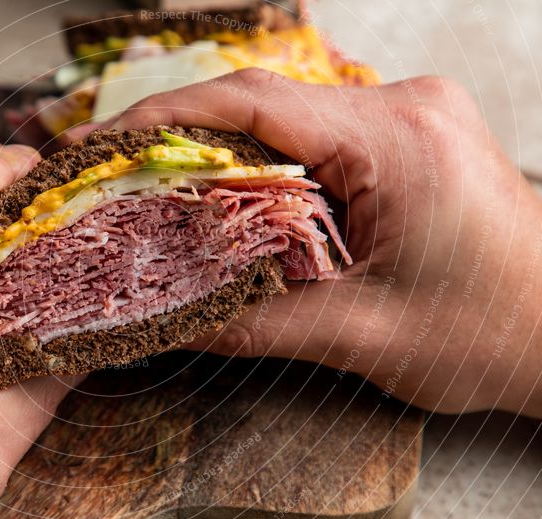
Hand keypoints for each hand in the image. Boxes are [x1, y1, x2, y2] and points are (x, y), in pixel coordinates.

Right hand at [111, 68, 541, 417]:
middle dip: (182, 136)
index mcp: (398, 143)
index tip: (108, 142)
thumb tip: (174, 321)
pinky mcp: (405, 138)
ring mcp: (408, 117)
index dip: (168, 117)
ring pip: (285, 117)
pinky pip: (313, 136)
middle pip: (263, 103)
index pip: (256, 103)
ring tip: (159, 186)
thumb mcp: (363, 336)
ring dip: (221, 152)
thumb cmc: (489, 335)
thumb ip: (257, 324)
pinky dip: (262, 165)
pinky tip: (228, 196)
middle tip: (118, 171)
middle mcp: (404, 109)